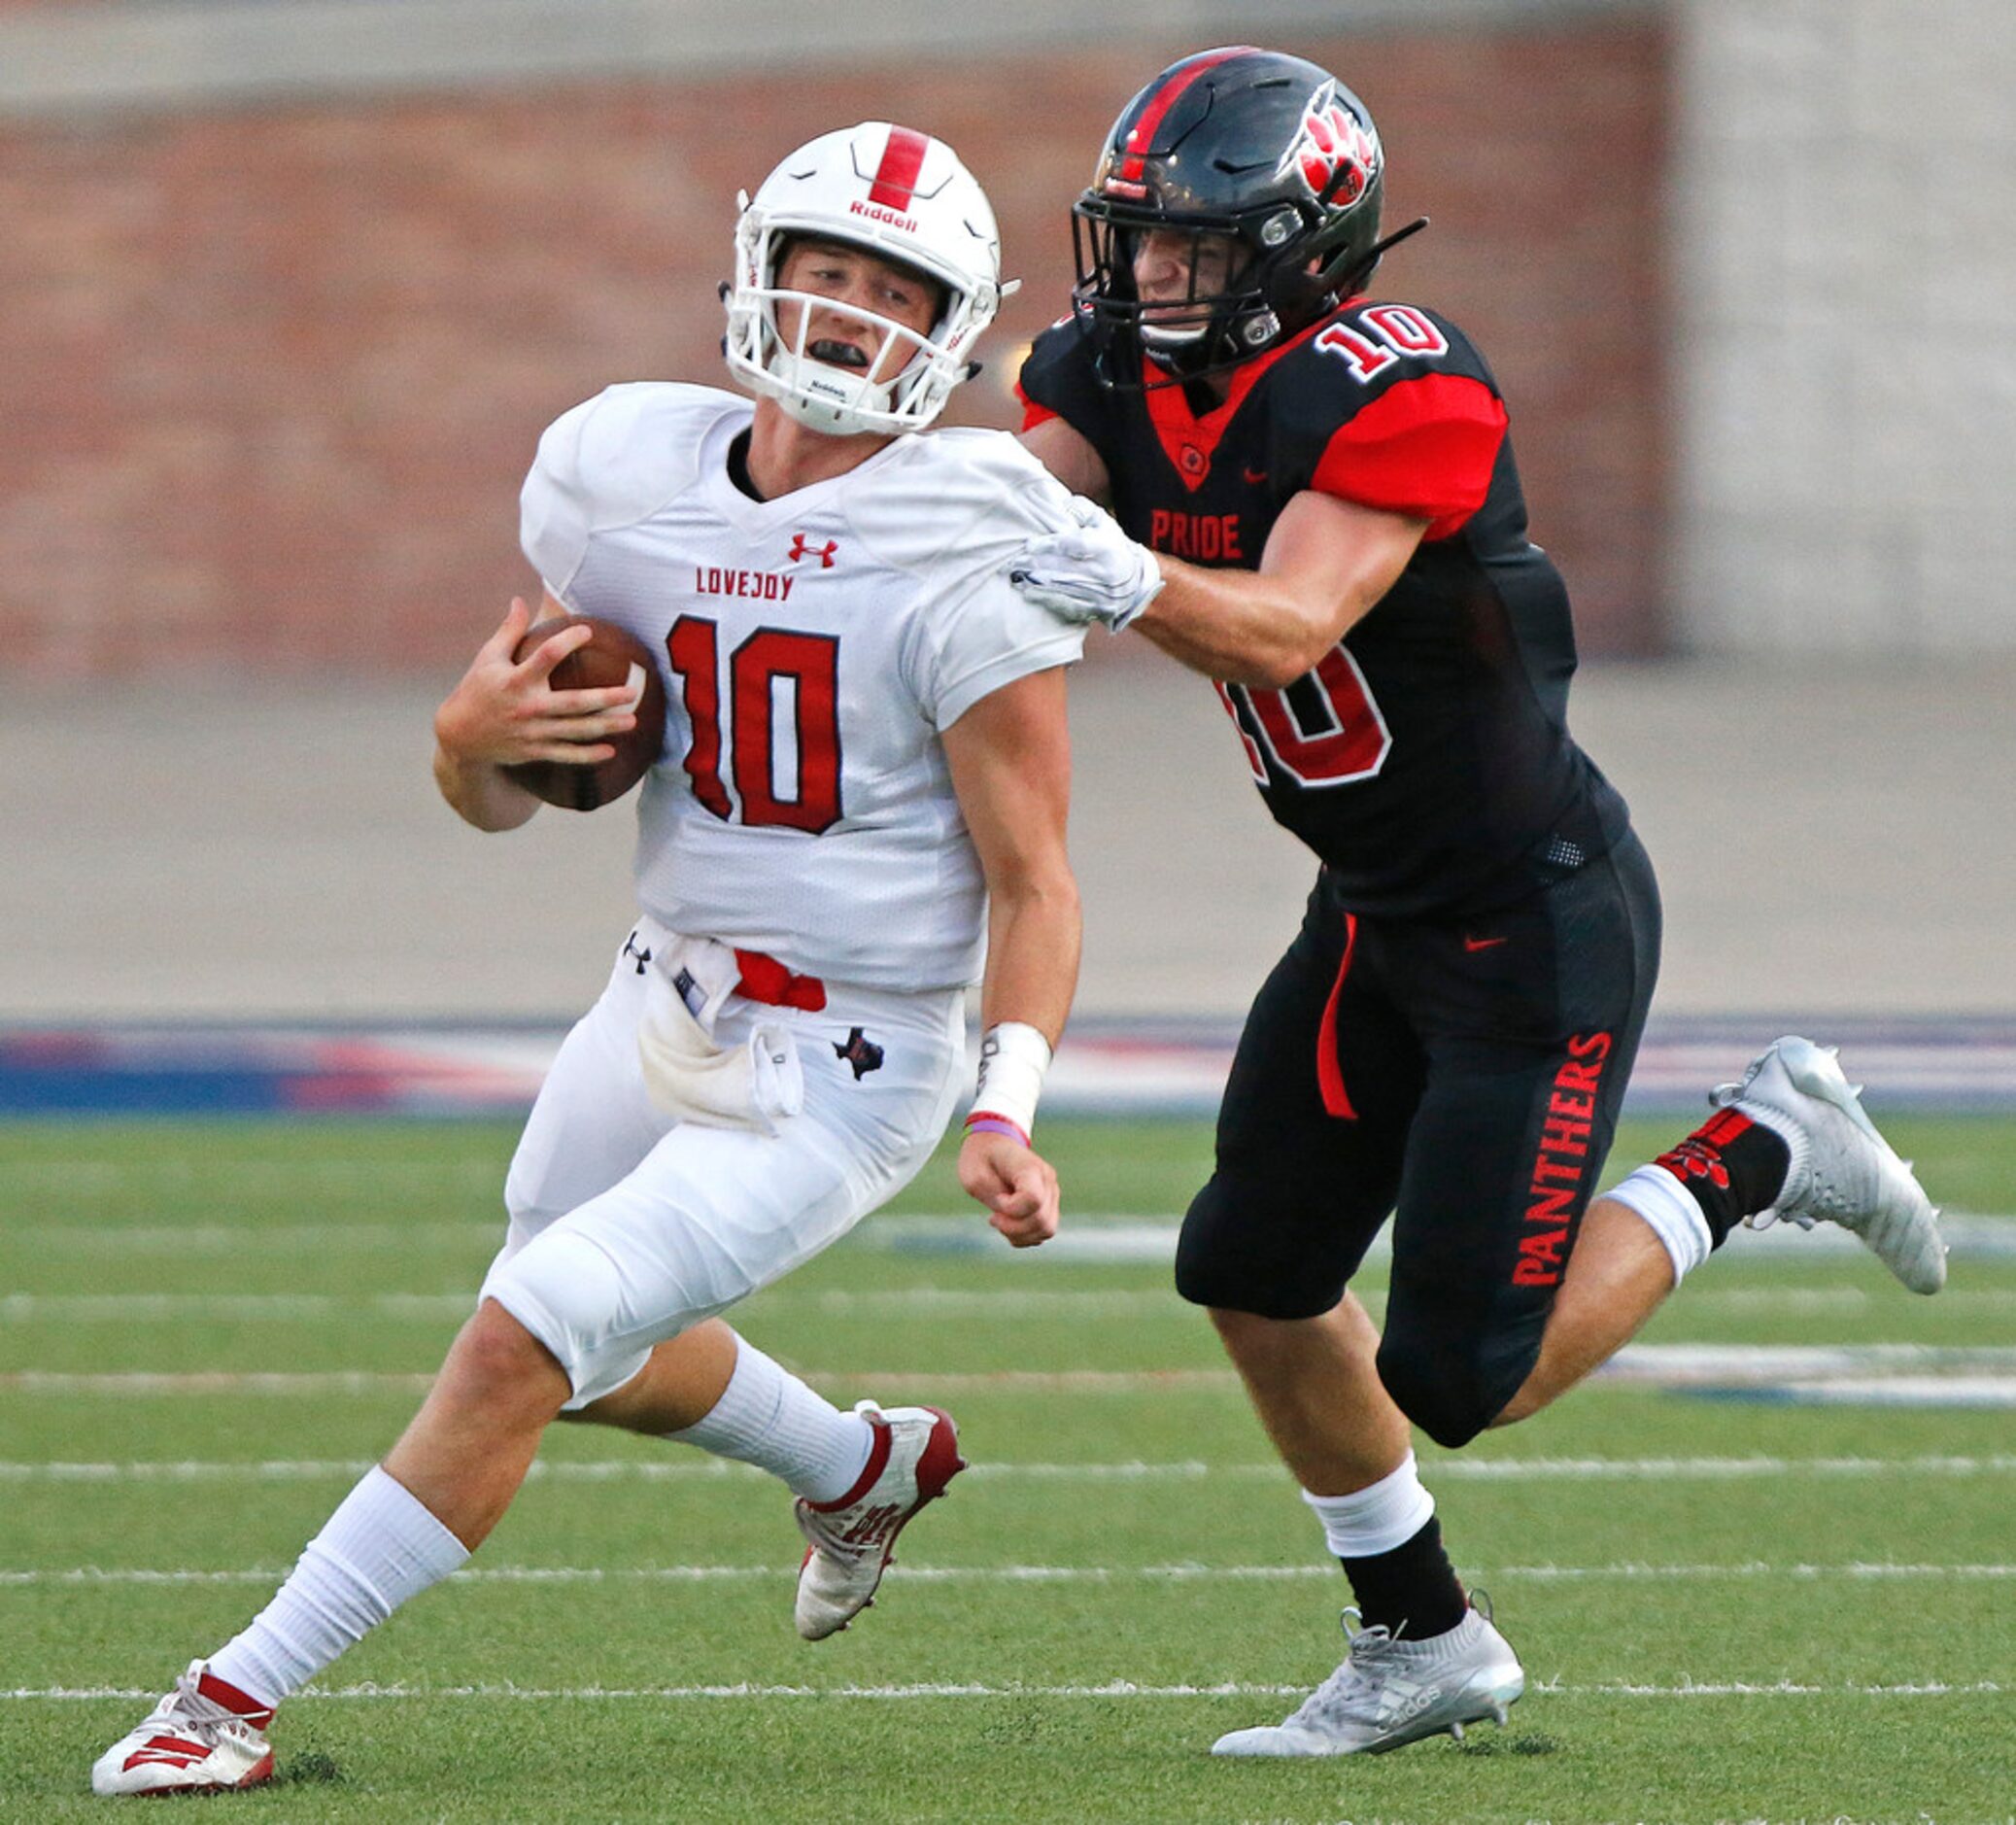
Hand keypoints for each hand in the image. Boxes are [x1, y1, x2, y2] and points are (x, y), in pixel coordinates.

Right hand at [432, 597, 640, 768]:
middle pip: (573, 703)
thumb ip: (509, 631)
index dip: (568, 642)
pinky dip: (588, 755)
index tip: (588, 631)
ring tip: (632, 720)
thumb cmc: (477, 690)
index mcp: (516, 680)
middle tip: (632, 691)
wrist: (458, 736)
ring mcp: (532, 732)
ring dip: (606, 727)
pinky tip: (612, 750)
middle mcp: (527, 707)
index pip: (547, 656)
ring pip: (575, 731)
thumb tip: (520, 600)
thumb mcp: (488, 658)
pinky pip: (565, 755)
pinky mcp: (534, 751)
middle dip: (605, 698)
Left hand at [958, 1128, 1059, 1248]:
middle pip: (1041, 1220)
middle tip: (993, 1217)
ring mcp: (1052, 1193)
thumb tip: (1012, 1217)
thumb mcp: (974, 1176)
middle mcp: (1047, 1180)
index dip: (1011, 1209)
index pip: (1032, 1199)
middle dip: (1013, 1227)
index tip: (997, 1198)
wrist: (993, 1145)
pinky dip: (1025, 1235)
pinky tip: (1009, 1224)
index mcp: (1030, 1167)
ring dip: (1020, 1234)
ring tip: (1001, 1221)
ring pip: (1046, 1229)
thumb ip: (993, 1198)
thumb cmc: (981, 1158)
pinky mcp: (1049, 1204)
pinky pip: (1043, 1232)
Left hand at [1007, 496, 1162, 632]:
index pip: (1076, 545)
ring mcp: (1102, 594)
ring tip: (1017, 577)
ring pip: (1064, 588)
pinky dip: (1047, 599)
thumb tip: (1061, 503)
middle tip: (1015, 562)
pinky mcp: (1096, 610)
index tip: (1029, 544)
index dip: (1051, 545)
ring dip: (1037, 583)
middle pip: (1066, 568)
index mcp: (1107, 548)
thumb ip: (1082, 510)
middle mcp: (1105, 572)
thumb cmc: (1111, 545)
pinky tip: (1029, 593)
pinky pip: (1069, 606)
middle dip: (1037, 565)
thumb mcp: (1103, 522)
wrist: (1136, 581)